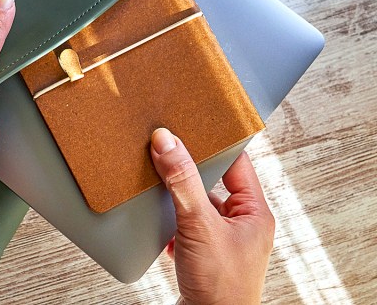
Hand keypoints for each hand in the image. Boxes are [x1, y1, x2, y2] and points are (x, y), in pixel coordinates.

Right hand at [151, 128, 274, 304]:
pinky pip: (185, 226)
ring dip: (177, 199)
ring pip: (197, 205)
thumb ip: (182, 182)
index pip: (237, 162)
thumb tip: (167, 142)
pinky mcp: (204, 253)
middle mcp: (242, 223)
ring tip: (159, 188)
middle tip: (168, 151)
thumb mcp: (199, 225)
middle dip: (188, 171)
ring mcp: (223, 239)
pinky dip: (170, 223)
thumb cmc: (221, 287)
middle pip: (213, 182)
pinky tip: (159, 223)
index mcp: (255, 212)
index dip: (215, 144)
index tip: (191, 126)